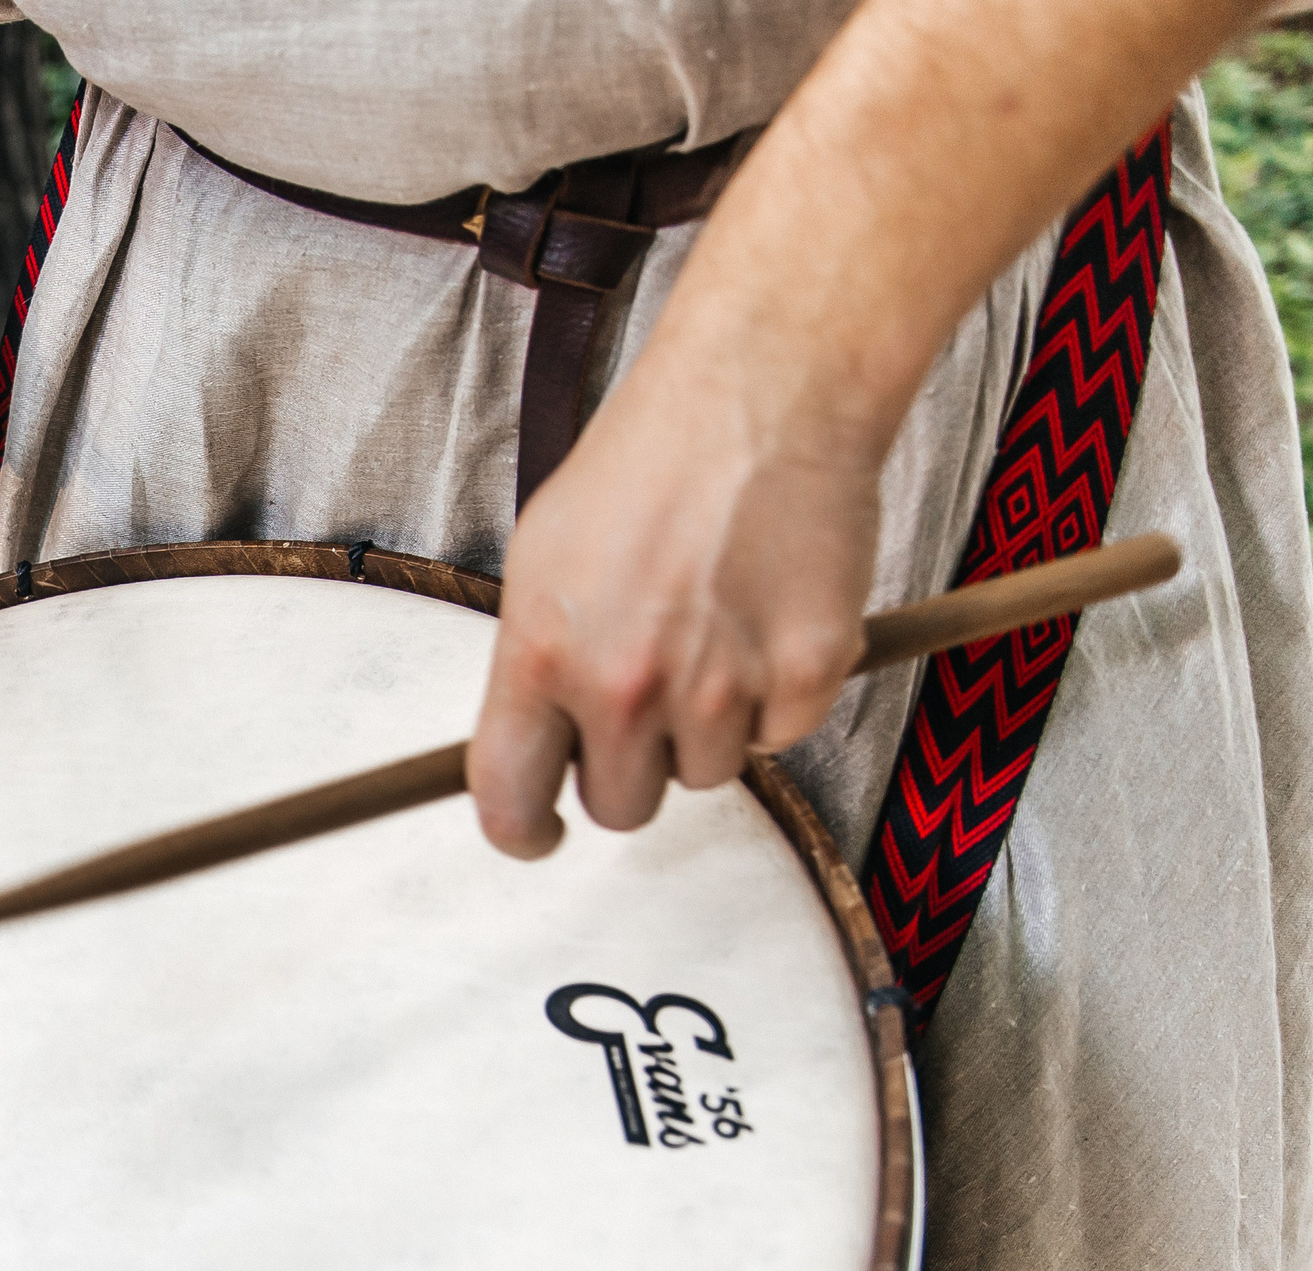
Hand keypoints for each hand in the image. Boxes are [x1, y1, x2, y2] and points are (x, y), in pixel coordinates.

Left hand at [468, 342, 882, 857]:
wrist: (761, 395)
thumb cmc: (648, 463)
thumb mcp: (543, 560)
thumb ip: (534, 663)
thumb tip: (530, 744)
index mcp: (542, 655)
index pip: (508, 797)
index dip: (522, 832)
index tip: (540, 833)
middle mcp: (625, 684)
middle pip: (620, 806)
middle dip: (631, 767)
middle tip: (650, 694)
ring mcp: (720, 685)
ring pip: (707, 775)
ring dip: (708, 726)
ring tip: (711, 629)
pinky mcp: (805, 674)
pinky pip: (782, 734)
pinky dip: (779, 693)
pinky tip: (765, 616)